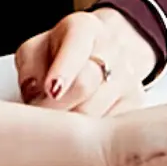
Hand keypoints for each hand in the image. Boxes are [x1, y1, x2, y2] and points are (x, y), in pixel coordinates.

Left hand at [16, 8, 158, 114]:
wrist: (110, 48)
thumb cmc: (65, 51)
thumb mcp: (39, 47)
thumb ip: (30, 65)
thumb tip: (33, 92)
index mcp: (83, 29)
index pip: (76, 49)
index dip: (63, 71)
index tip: (51, 90)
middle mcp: (112, 50)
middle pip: (85, 86)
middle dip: (55, 107)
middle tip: (38, 117)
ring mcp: (128, 77)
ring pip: (95, 113)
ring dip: (69, 126)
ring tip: (57, 121)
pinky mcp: (136, 102)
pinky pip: (108, 128)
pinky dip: (88, 136)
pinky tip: (78, 128)